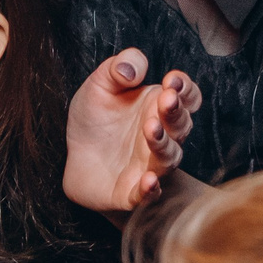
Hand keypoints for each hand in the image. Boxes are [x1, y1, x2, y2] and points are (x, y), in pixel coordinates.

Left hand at [63, 49, 198, 218]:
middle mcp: (162, 136)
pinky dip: (150, 190)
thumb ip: (118, 68)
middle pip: (180, 126)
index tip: (172, 79)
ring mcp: (150, 165)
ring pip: (168, 158)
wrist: (76, 155)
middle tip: (166, 99)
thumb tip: (132, 68)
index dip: (185, 88)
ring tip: (150, 128)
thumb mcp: (100, 85)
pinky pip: (147, 195)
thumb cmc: (96, 118)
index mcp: (158, 107)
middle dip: (175, 112)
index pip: (186, 97)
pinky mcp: (132, 191)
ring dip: (163, 144)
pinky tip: (148, 180)